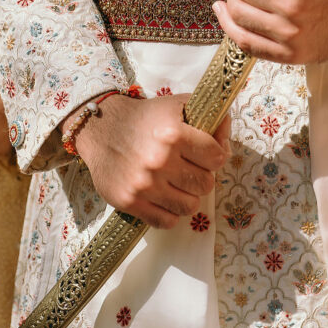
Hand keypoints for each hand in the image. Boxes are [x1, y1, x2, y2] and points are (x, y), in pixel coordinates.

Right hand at [70, 93, 229, 228]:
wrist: (100, 128)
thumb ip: (210, 117)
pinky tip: (162, 197)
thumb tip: (227, 138)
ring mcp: (143, 184)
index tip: (202, 153)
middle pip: (205, 184)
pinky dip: (168, 213)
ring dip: (186, 196)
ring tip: (174, 183)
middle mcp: (158, 159)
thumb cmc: (144, 118)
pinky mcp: (129, 201)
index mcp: (172, 133)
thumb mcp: (178, 105)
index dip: (213, 155)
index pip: (217, 157)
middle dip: (200, 176)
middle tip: (186, 168)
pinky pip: (166, 221)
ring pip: (189, 206)